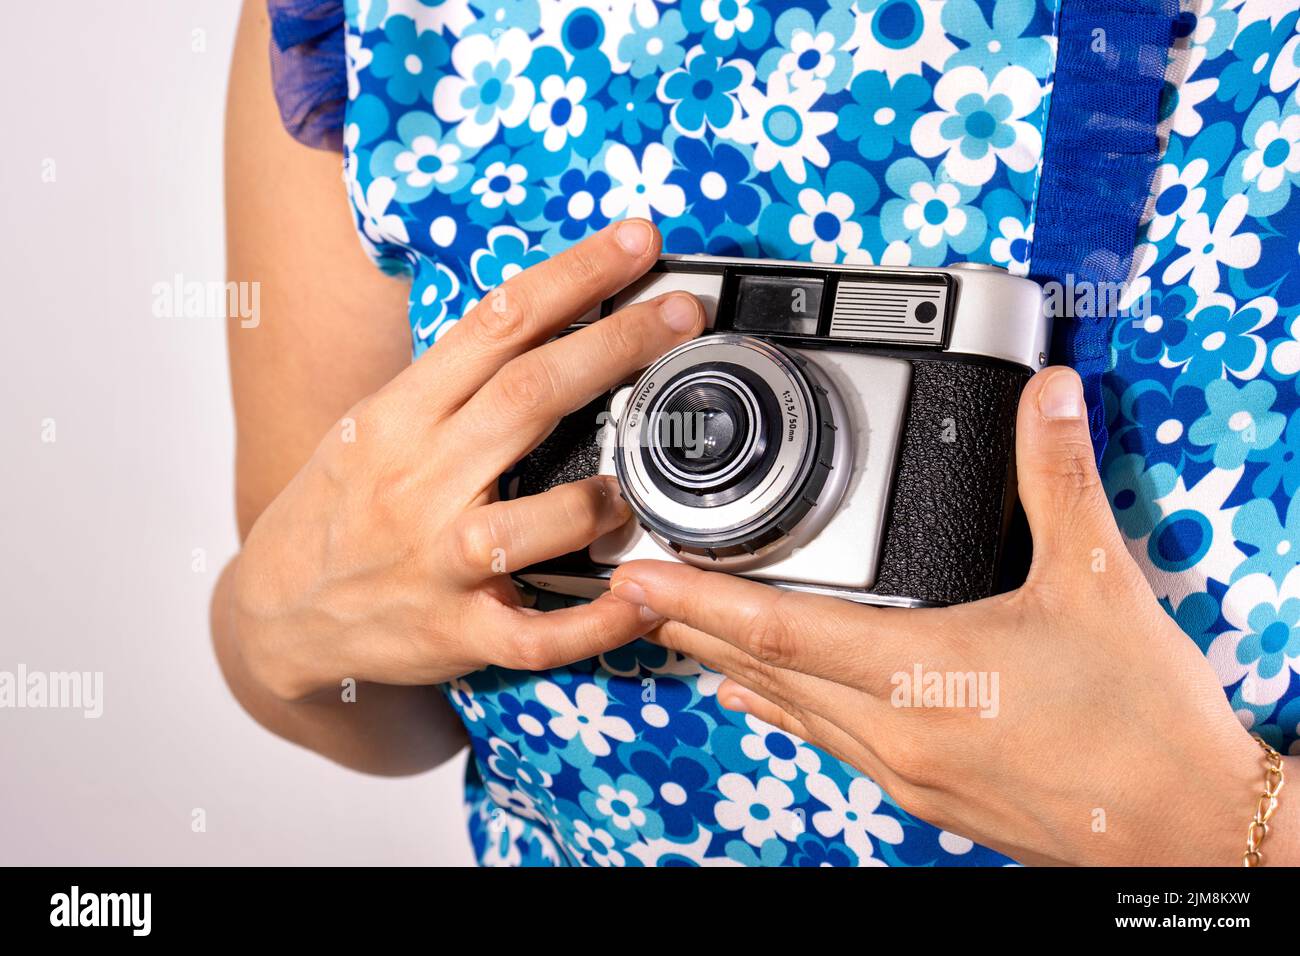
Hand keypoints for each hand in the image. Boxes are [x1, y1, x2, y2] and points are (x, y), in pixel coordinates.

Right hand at [233, 220, 701, 699]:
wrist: (278, 614)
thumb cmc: (339, 511)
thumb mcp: (374, 428)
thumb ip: (452, 386)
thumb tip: (542, 324)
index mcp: (399, 417)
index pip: (494, 325)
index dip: (573, 276)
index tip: (634, 243)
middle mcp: (418, 481)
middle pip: (527, 397)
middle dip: (615, 346)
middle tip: (681, 313)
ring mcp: (437, 563)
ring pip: (530, 523)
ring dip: (596, 502)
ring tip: (631, 493)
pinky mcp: (456, 634)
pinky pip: (537, 637)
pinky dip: (596, 624)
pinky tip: (638, 602)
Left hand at [608, 367, 1265, 865]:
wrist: (1191, 830)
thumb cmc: (1144, 724)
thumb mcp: (1100, 585)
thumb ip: (1060, 480)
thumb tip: (1048, 399)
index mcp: (923, 674)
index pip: (778, 628)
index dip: (698, 597)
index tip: (637, 575)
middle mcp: (898, 730)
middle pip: (763, 669)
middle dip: (690, 627)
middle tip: (630, 594)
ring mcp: (908, 769)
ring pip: (792, 708)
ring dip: (731, 664)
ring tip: (681, 631)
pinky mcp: (930, 791)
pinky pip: (831, 739)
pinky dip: (785, 704)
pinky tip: (764, 695)